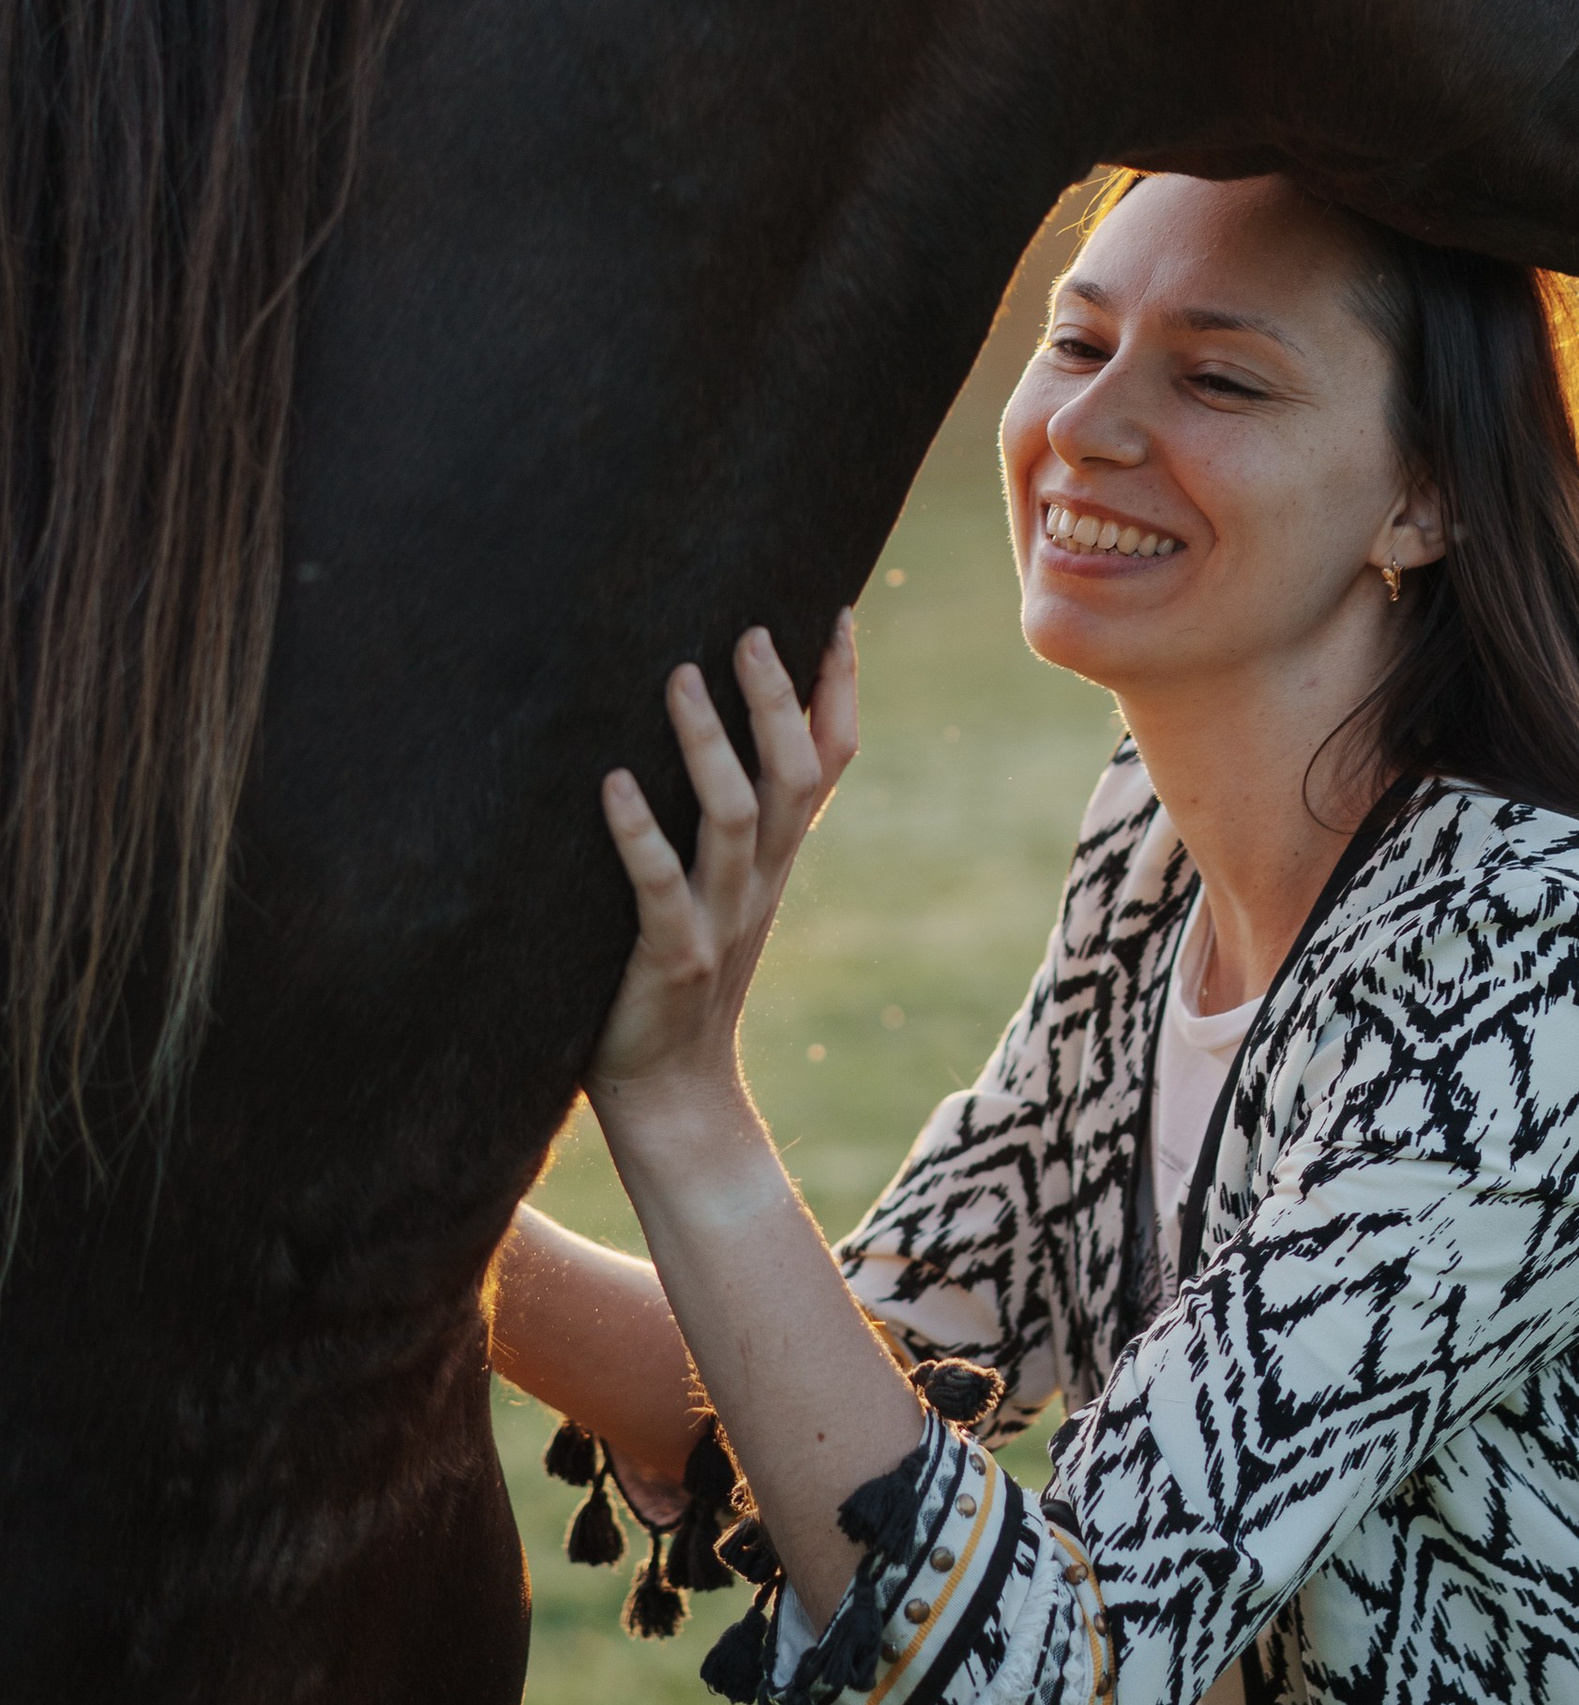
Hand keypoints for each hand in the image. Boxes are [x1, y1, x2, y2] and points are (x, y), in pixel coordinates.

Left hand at [588, 614, 857, 1108]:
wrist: (669, 1091)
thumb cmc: (677, 970)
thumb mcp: (722, 884)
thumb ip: (729, 815)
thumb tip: (701, 715)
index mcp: (781, 856)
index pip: (831, 758)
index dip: (840, 688)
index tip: (833, 613)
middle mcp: (763, 880)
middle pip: (795, 775)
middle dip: (779, 699)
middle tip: (749, 631)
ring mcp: (723, 919)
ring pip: (736, 818)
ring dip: (711, 744)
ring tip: (678, 676)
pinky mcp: (674, 960)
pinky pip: (660, 889)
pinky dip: (639, 834)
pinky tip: (611, 784)